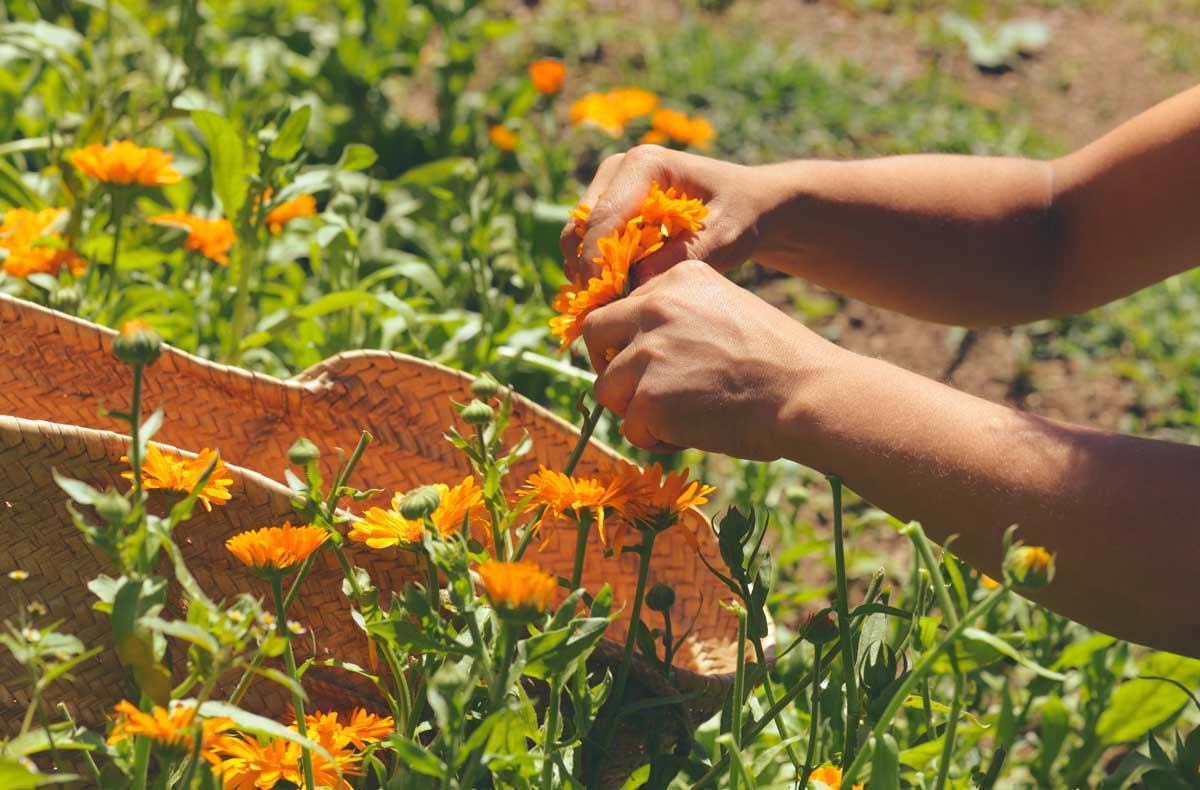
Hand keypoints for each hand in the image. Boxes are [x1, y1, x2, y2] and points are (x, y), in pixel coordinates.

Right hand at [560, 145, 768, 283]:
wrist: (745, 203)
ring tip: (615, 302)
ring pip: (576, 234)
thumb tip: (638, 281)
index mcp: (645, 165)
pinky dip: (594, 268)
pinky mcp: (607, 206)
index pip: (604, 216)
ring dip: (588, 270)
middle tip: (609, 307)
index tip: (606, 300)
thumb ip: (683, 256)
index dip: (597, 261)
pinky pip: (584, 241)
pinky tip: (619, 291)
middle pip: (581, 224)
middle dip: (589, 268)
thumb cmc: (738, 215)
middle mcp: (619, 168)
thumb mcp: (723, 237)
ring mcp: (609, 186)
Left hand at [582, 260, 836, 459]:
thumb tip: (633, 345)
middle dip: (611, 366)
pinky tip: (691, 434)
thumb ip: (678, 317)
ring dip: (636, 409)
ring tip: (680, 417)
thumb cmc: (778, 362)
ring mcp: (649, 352)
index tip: (647, 362)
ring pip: (607, 388)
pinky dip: (656, 440)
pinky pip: (630, 428)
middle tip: (641, 391)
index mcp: (677, 279)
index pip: (619, 305)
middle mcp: (656, 306)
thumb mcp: (726, 310)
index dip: (626, 340)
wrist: (808, 395)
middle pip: (594, 336)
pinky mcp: (649, 398)